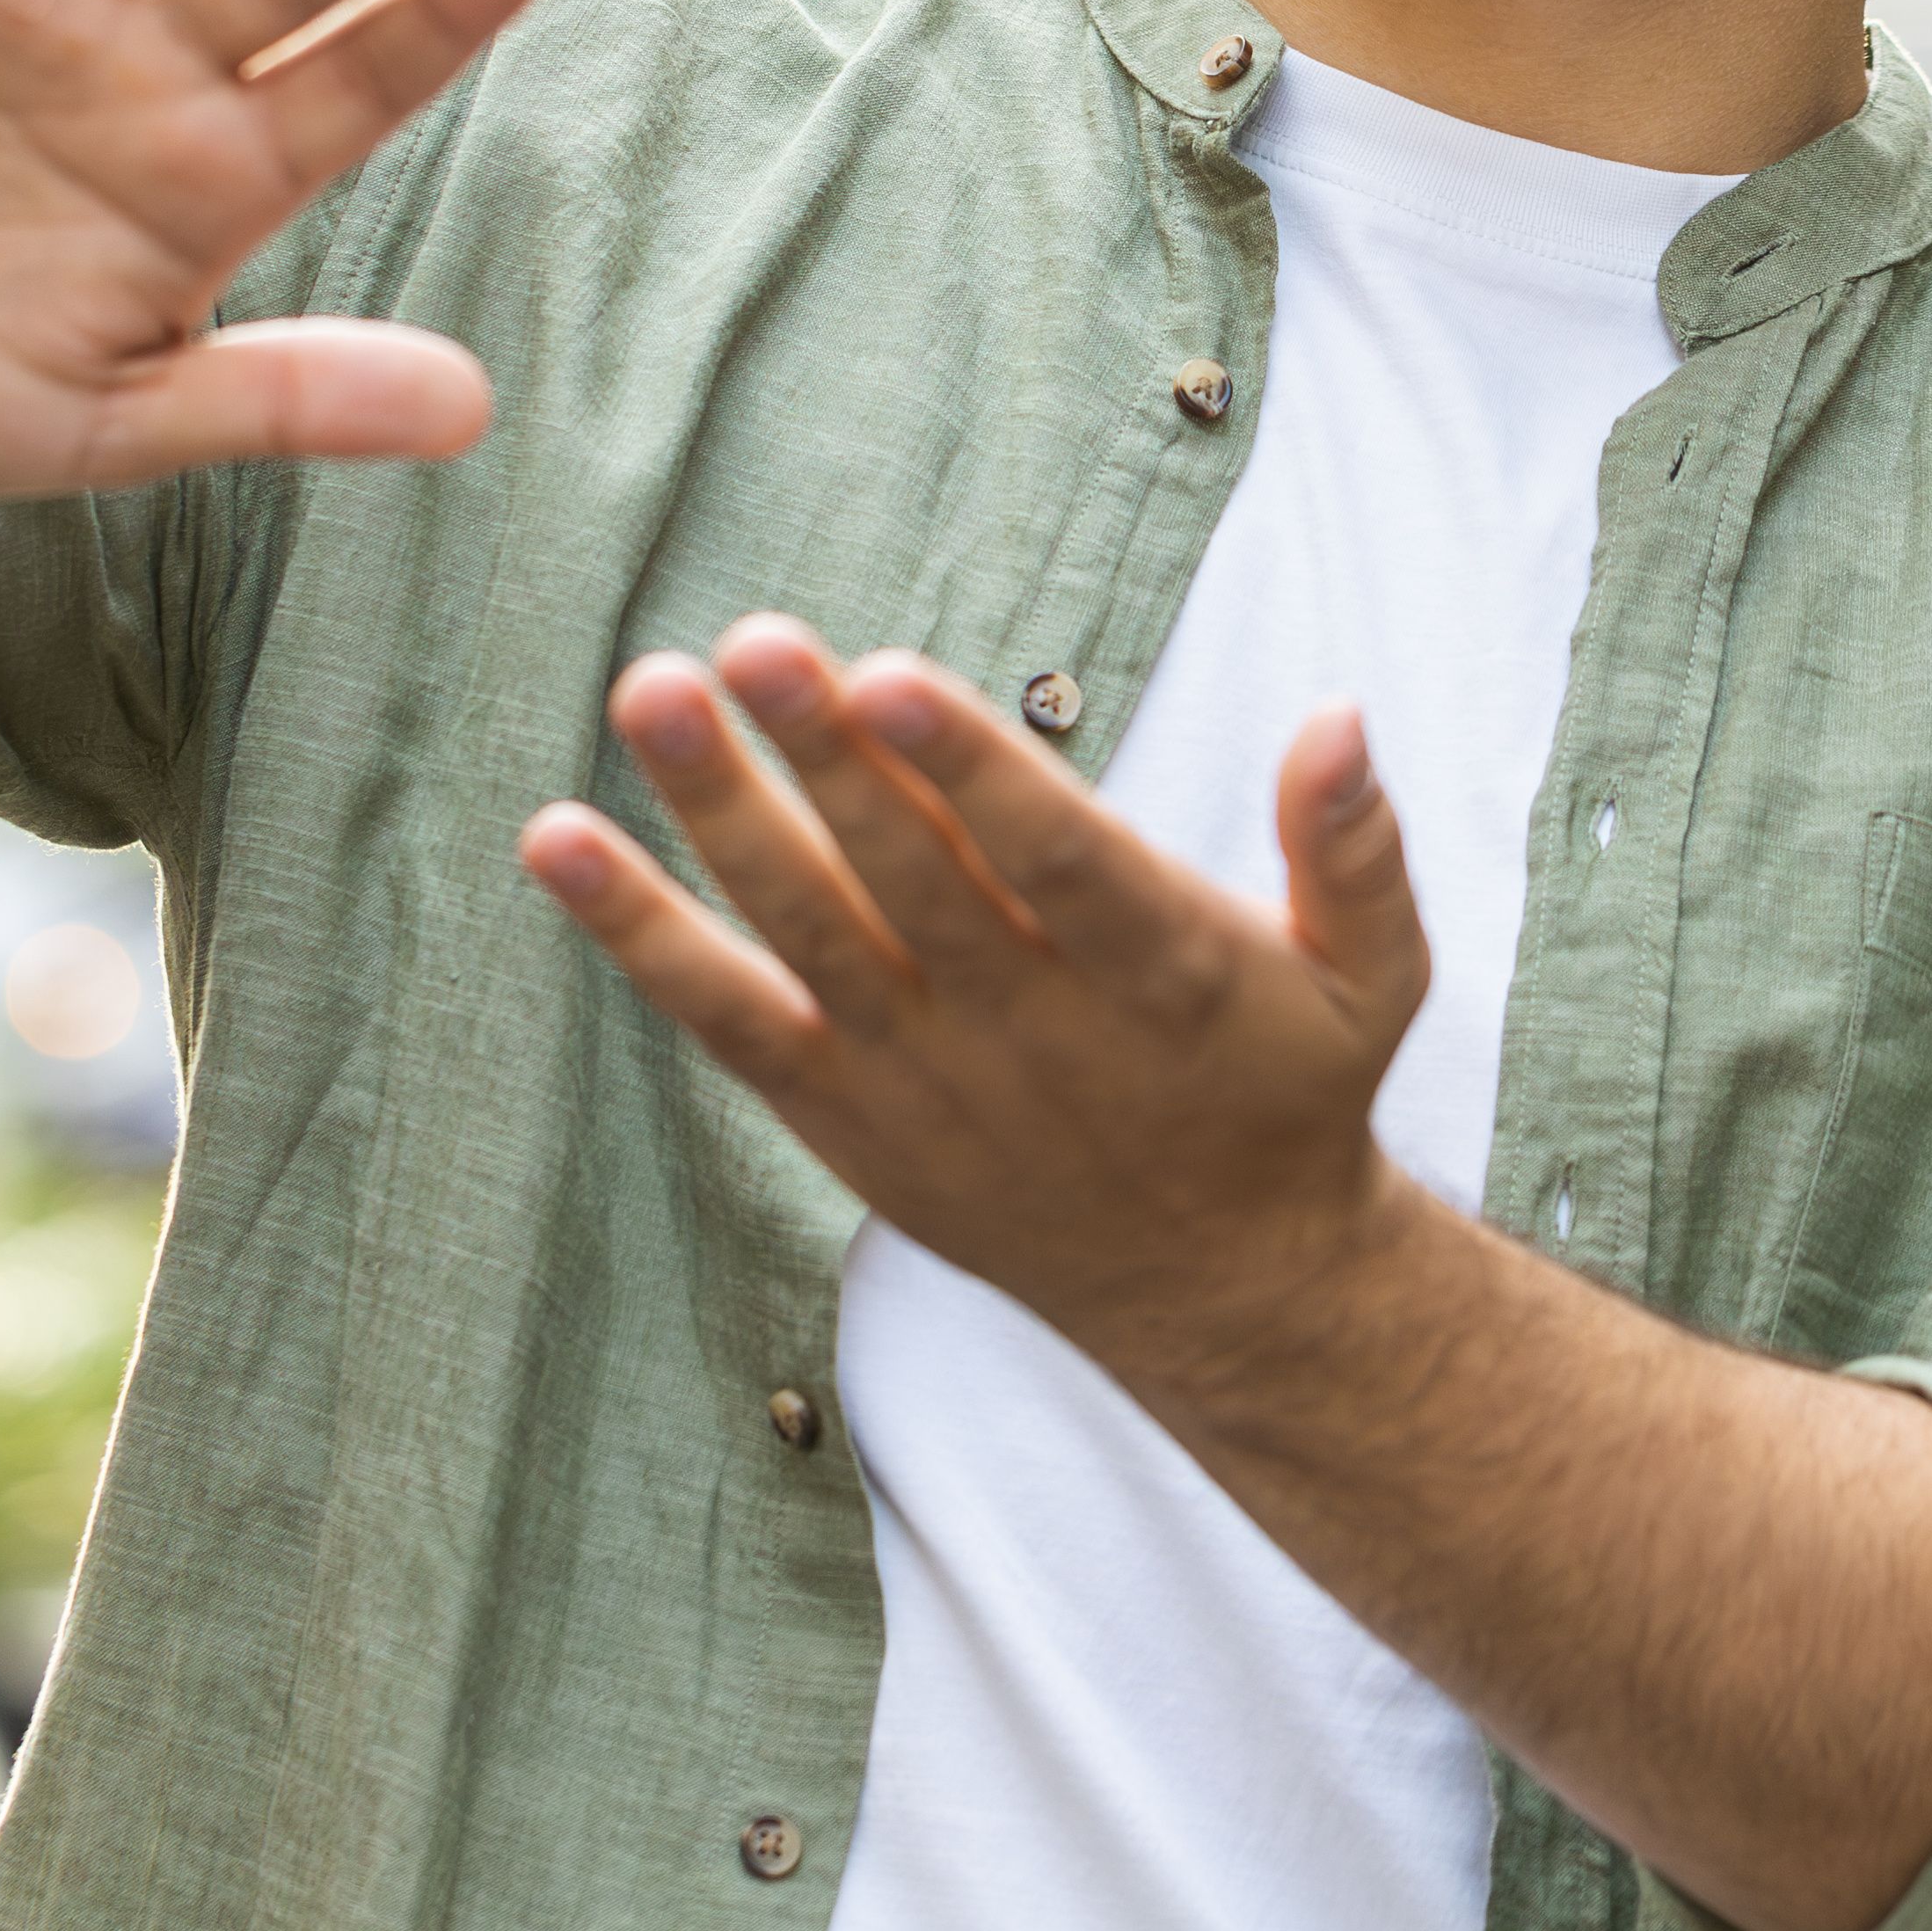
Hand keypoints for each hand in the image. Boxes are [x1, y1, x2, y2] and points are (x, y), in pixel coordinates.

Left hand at [518, 616, 1429, 1368]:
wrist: (1218, 1288)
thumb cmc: (1286, 1092)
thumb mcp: (1372, 981)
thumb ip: (1352, 850)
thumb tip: (1341, 715)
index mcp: (1163, 978)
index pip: (1055, 861)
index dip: (973, 771)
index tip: (894, 672)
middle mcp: (1030, 1032)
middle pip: (909, 884)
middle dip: (826, 759)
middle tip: (748, 642)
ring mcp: (924, 1079)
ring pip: (806, 938)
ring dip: (718, 817)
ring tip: (650, 694)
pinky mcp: (845, 1116)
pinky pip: (727, 1021)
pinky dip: (640, 936)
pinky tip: (559, 841)